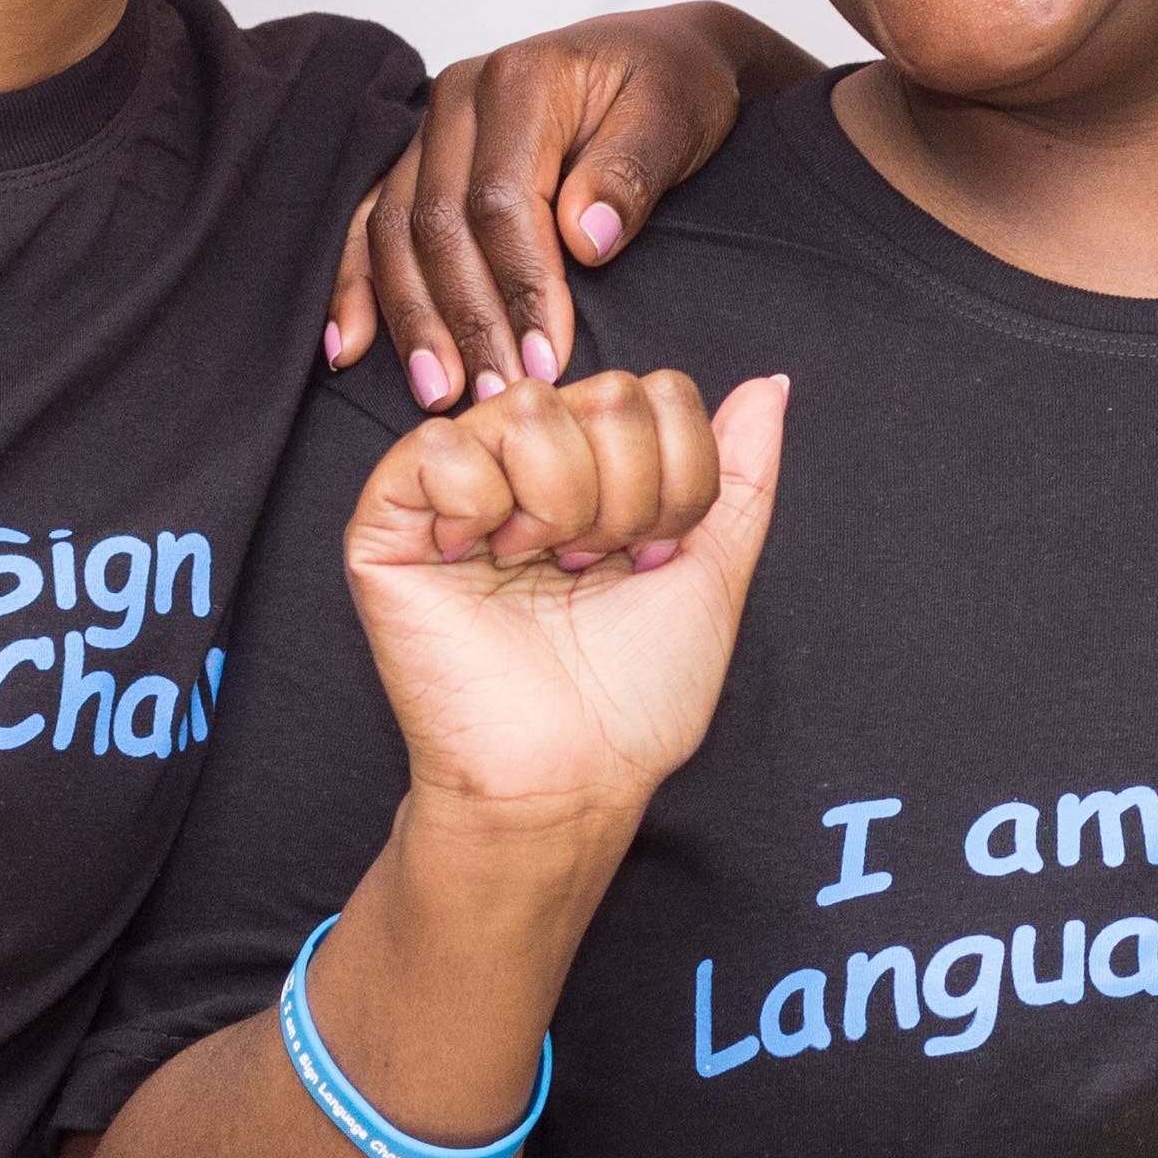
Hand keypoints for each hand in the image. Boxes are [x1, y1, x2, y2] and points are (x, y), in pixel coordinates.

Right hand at [329, 5, 822, 407]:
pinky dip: (357, 287)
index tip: (548, 360)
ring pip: (395, 233)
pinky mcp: (420, 161)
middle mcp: (458, 98)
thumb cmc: (674, 86)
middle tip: (495, 396)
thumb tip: (585, 240)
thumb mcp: (676, 117)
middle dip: (466, 320)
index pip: (500, 201)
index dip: (521, 288)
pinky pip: (373, 225)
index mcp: (520, 79)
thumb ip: (630, 173)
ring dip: (412, 319)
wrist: (660, 54)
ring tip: (439, 391)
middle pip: (438, 224)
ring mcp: (430, 130)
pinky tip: (348, 347)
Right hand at [346, 370, 789, 861]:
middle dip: (626, 496)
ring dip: (559, 503)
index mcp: (598, 470)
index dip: (677, 479)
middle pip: (604, 394)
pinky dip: (478, 506)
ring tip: (540, 568)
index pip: (657, 394)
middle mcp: (528, 464)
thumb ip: (741, 474)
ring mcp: (457, 486)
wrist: (568, 772)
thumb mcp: (714, 572)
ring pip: (527, 408)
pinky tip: (477, 560)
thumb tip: (767, 385)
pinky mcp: (389, 521)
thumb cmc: (635, 693)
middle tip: (592, 567)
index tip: (650, 557)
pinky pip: (438, 446)